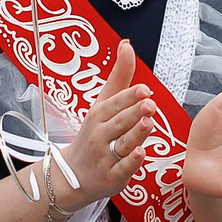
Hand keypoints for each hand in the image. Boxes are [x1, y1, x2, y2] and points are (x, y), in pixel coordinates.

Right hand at [55, 41, 151, 205]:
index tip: (144, 89)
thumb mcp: (102, 104)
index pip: (115, 103)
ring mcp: (105, 157)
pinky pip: (122, 169)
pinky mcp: (112, 177)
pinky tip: (140, 154)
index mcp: (99, 115)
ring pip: (122, 144)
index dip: (129, 96)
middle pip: (119, 122)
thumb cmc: (93, 135)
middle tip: (149, 103)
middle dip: (134, 112)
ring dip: (135, 134)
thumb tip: (127, 45)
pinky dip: (130, 163)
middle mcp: (101, 135)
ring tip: (147, 123)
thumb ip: (119, 76)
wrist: (73, 174)